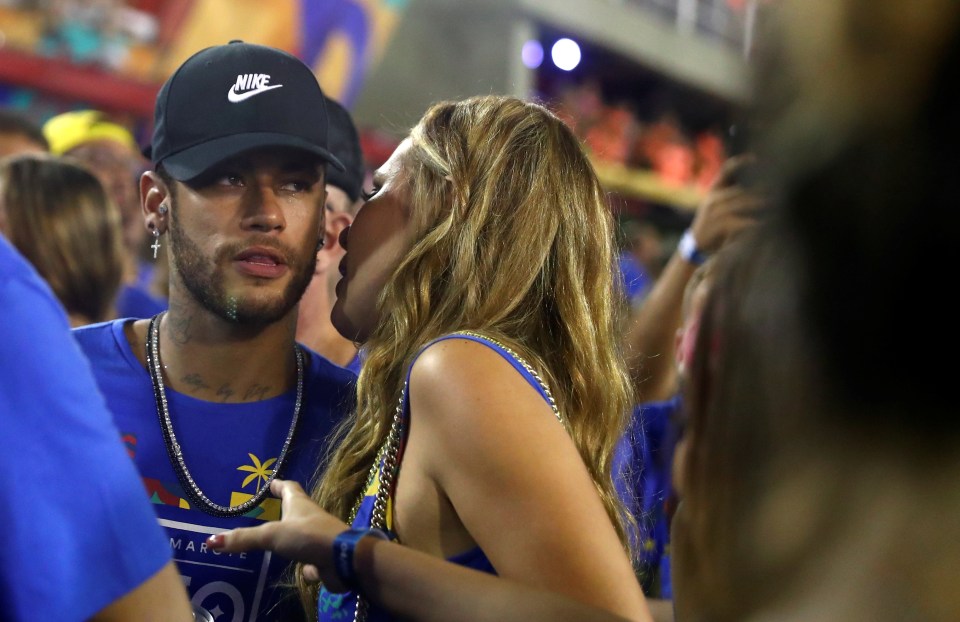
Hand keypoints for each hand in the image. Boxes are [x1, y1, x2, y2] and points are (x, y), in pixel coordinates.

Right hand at [206, 479, 349, 588]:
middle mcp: (310, 517)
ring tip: (276, 546)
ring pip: (301, 539)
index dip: (278, 485)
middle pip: (295, 512)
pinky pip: (310, 562)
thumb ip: (244, 539)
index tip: (270, 483)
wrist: (343, 560)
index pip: (288, 487)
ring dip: (292, 542)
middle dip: (282, 514)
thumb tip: (211, 541)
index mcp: (299, 503)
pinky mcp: (323, 558)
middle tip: (264, 517)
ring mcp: (318, 538)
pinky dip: (307, 567)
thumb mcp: (272, 535)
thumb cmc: (308, 536)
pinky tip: (304, 571)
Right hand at [689, 155, 766, 253]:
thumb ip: (730, 192)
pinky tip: (764, 223)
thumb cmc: (713, 224)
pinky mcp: (719, 225)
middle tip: (777, 186)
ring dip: (760, 202)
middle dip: (759, 188)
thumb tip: (753, 181)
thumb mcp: (718, 204)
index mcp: (714, 190)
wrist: (696, 246)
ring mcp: (715, 211)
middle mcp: (713, 198)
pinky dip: (753, 222)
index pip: (726, 169)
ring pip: (742, 202)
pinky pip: (740, 221)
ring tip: (775, 202)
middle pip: (741, 188)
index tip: (756, 158)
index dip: (740, 161)